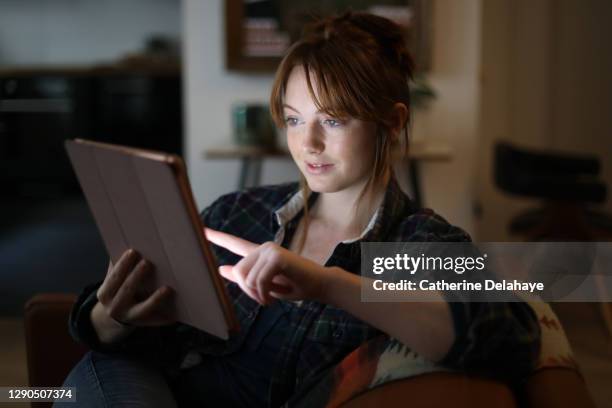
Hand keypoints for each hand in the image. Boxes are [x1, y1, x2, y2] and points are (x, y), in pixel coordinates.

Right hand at [96, 249, 175, 326]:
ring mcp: (130, 318)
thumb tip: (130, 239)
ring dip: (155, 299)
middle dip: (137, 276)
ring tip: (167, 288)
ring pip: (143, 309)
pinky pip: (156, 322)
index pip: (114, 277)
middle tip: (148, 263)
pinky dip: (165, 318)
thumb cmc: (119, 288)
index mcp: (106, 293)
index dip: (123, 264)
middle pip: (127, 291)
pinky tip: (176, 314)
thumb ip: (118, 264)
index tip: (133, 251)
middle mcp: (115, 307)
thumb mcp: (113, 279)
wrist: (116, 317)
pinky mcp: (144, 324)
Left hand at [204, 227, 330, 304]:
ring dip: (258, 294)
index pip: (234, 243)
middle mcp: (263, 248)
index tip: (201, 230)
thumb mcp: (266, 285)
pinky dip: (265, 293)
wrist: (319, 285)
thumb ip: (245, 277)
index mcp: (259, 254)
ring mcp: (270, 250)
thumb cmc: (295, 286)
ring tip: (271, 297)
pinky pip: (259, 280)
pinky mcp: (277, 256)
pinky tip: (275, 296)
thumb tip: (222, 269)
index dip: (217, 237)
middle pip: (238, 272)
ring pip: (248, 278)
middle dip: (248, 291)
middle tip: (264, 298)